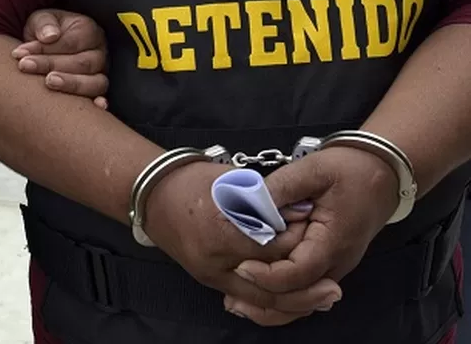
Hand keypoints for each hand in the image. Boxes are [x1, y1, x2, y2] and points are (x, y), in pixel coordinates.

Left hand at [15, 9, 107, 107]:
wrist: (45, 48)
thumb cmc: (44, 32)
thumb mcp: (40, 20)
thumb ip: (44, 24)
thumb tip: (49, 35)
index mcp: (89, 30)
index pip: (70, 42)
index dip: (45, 49)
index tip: (20, 55)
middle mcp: (100, 53)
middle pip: (82, 62)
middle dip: (51, 65)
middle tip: (26, 67)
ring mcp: (101, 74)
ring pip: (94, 83)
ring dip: (70, 84)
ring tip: (47, 83)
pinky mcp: (96, 91)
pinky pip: (99, 98)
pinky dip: (96, 104)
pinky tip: (88, 107)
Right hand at [146, 161, 342, 323]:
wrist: (152, 196)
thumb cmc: (190, 181)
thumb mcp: (230, 182)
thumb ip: (266, 200)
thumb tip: (302, 212)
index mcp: (221, 230)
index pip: (273, 247)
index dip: (299, 242)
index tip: (318, 235)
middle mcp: (215, 259)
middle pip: (270, 284)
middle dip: (305, 286)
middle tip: (334, 287)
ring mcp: (210, 273)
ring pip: (259, 300)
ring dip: (293, 303)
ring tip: (322, 299)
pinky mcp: (208, 280)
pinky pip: (245, 300)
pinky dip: (271, 303)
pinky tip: (293, 301)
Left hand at [226, 146, 398, 323]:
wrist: (380, 173)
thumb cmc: (348, 169)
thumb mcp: (313, 169)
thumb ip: (280, 187)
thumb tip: (248, 202)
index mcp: (333, 241)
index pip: (298, 273)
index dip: (267, 274)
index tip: (240, 265)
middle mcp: (336, 262)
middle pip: (299, 296)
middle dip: (263, 297)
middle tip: (229, 292)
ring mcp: (333, 267)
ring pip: (302, 301)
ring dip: (270, 305)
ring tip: (234, 303)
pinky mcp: (327, 264)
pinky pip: (304, 291)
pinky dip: (280, 297)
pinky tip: (253, 296)